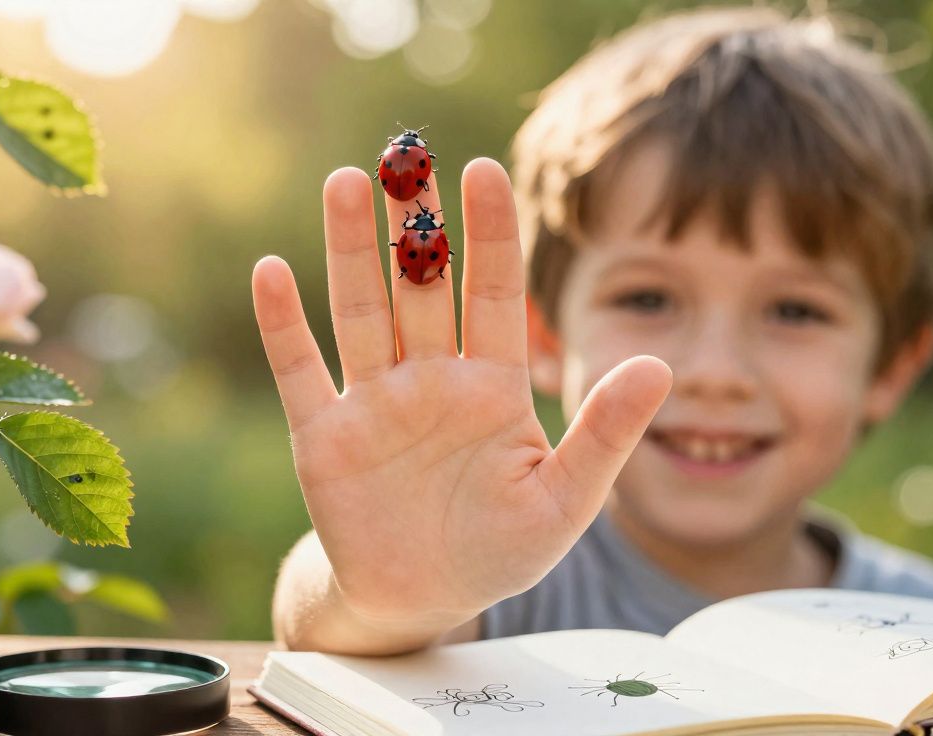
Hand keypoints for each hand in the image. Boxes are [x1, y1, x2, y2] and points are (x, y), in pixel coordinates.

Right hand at [251, 159, 671, 625]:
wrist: (422, 599)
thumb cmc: (499, 548)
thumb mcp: (566, 500)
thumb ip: (605, 433)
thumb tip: (661, 365)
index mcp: (492, 386)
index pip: (492, 294)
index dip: (489, 233)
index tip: (485, 170)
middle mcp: (431, 379)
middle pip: (420, 287)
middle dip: (415, 224)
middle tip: (407, 153)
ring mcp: (373, 402)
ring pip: (359, 312)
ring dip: (349, 250)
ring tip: (345, 182)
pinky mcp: (323, 436)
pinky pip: (300, 371)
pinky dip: (282, 326)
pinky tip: (271, 272)